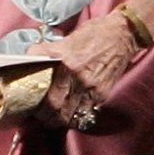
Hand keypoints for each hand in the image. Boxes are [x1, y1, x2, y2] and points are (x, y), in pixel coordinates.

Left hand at [28, 13, 133, 129]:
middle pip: (53, 106)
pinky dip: (75, 118)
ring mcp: (90, 87)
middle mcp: (75, 75)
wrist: (123, 35)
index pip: (40, 84)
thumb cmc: (95, 34)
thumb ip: (49, 52)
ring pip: (68, 115)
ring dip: (58, 120)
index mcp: (63, 59)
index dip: (34, 100)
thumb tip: (31, 61)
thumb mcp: (66, 39)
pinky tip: (70, 116)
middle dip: (44, 115)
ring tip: (52, 119)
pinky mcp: (101, 94)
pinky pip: (84, 113)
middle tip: (39, 115)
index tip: (30, 104)